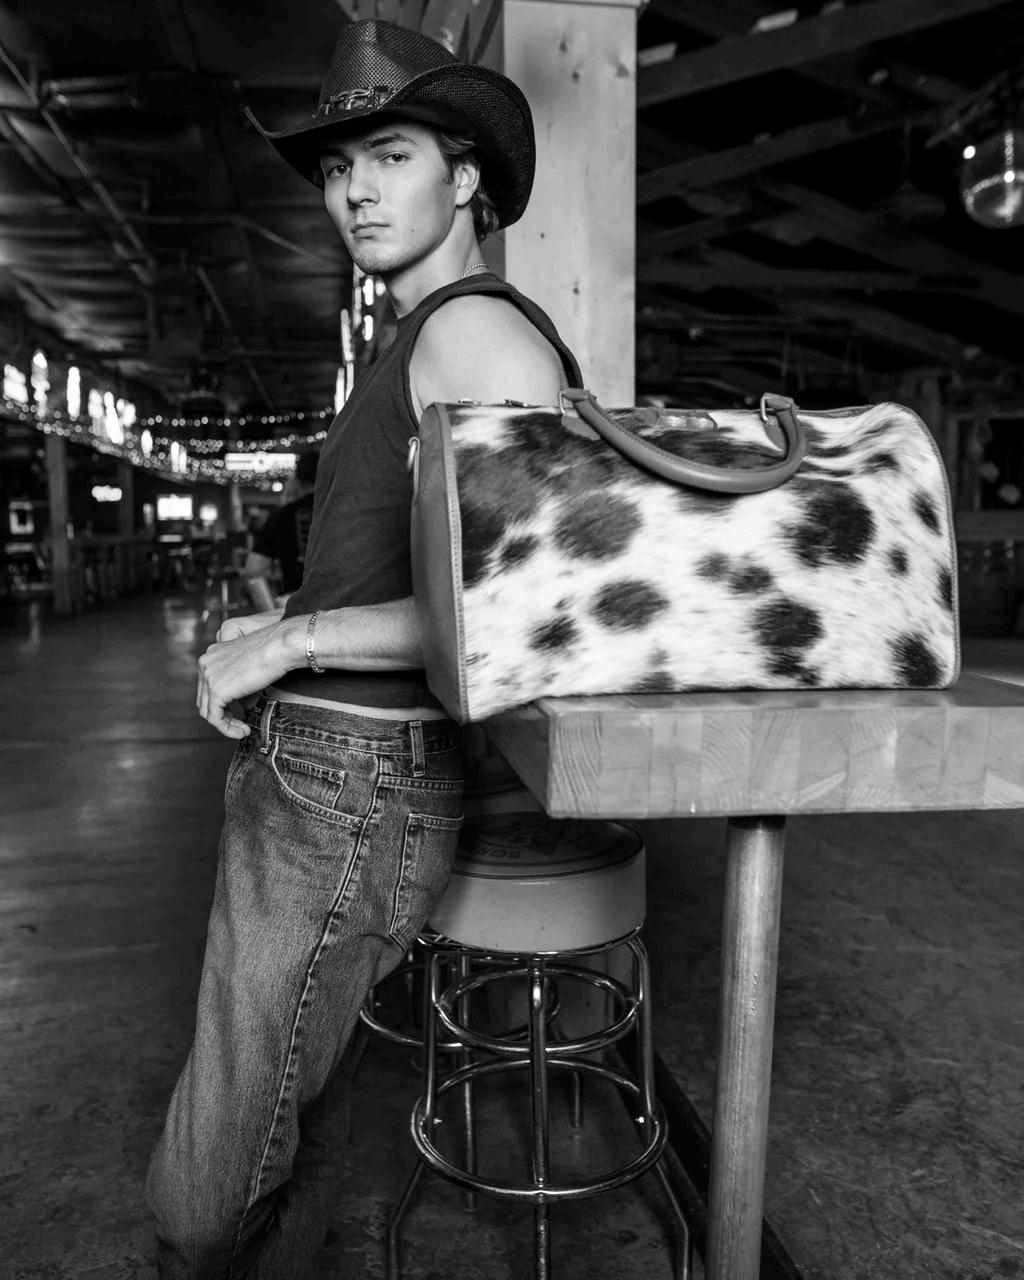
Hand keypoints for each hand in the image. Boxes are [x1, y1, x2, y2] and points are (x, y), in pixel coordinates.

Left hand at [197, 615, 303, 738]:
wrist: (280, 646)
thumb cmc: (273, 652)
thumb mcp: (250, 668)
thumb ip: (240, 686)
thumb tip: (243, 706)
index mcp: (211, 655)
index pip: (207, 686)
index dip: (221, 703)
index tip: (238, 712)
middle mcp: (205, 663)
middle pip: (204, 699)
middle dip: (223, 715)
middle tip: (240, 725)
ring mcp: (208, 676)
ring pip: (207, 711)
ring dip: (226, 725)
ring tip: (243, 730)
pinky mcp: (217, 690)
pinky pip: (215, 718)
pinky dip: (227, 729)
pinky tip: (243, 731)